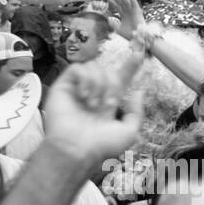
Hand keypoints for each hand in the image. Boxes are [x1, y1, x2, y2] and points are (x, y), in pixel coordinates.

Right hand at [42, 47, 144, 164]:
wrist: (76, 148)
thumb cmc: (102, 145)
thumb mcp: (129, 132)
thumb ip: (136, 112)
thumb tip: (139, 91)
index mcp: (109, 102)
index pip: (121, 80)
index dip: (130, 68)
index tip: (139, 55)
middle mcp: (94, 93)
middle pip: (109, 72)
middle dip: (113, 86)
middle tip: (108, 104)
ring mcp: (79, 89)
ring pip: (95, 67)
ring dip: (99, 85)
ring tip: (93, 104)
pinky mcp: (64, 85)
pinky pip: (78, 68)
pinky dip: (85, 79)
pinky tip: (84, 96)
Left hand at [98, 0, 145, 39]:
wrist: (139, 39)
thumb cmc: (130, 35)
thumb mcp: (118, 29)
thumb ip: (113, 24)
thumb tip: (108, 19)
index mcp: (123, 13)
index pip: (114, 2)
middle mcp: (127, 9)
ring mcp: (132, 9)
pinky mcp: (137, 10)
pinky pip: (133, 0)